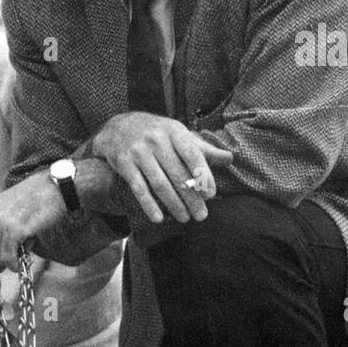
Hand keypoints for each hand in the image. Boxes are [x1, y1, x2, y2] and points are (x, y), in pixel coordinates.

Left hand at [0, 171, 62, 274]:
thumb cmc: (34, 201)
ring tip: (20, 255)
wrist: (54, 188)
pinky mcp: (15, 229)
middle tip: (9, 263)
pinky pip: (8, 257)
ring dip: (8, 264)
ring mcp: (0, 221)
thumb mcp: (7, 212)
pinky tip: (21, 261)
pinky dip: (14, 264)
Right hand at [88, 112, 233, 223]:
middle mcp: (156, 140)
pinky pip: (138, 188)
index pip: (193, 155)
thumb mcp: (178, 134)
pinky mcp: (124, 163)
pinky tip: (158, 218)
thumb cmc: (155, 133)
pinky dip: (148, 204)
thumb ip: (202, 148)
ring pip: (160, 183)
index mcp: (174, 131)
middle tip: (201, 215)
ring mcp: (139, 152)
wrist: (116, 127)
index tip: (211, 195)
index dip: (203, 176)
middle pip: (178, 174)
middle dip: (191, 197)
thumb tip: (230, 158)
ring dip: (174, 204)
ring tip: (184, 219)